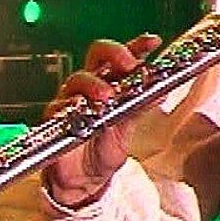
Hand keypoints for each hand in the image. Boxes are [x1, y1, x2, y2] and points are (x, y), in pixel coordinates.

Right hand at [43, 33, 161, 207]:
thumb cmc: (104, 147)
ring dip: (94, 84)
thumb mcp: (129, 125)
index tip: (153, 41)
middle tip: (128, 64)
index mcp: (112, 83)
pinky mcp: (56, 120)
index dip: (137, 46)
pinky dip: (69, 107)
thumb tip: (163, 89)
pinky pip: (58, 108)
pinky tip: (79, 112)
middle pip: (97, 56)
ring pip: (77, 79)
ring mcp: (72, 100)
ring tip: (107, 95)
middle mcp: (91, 86)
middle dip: (113, 54)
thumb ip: (142, 106)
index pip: (123, 57)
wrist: (85, 179)